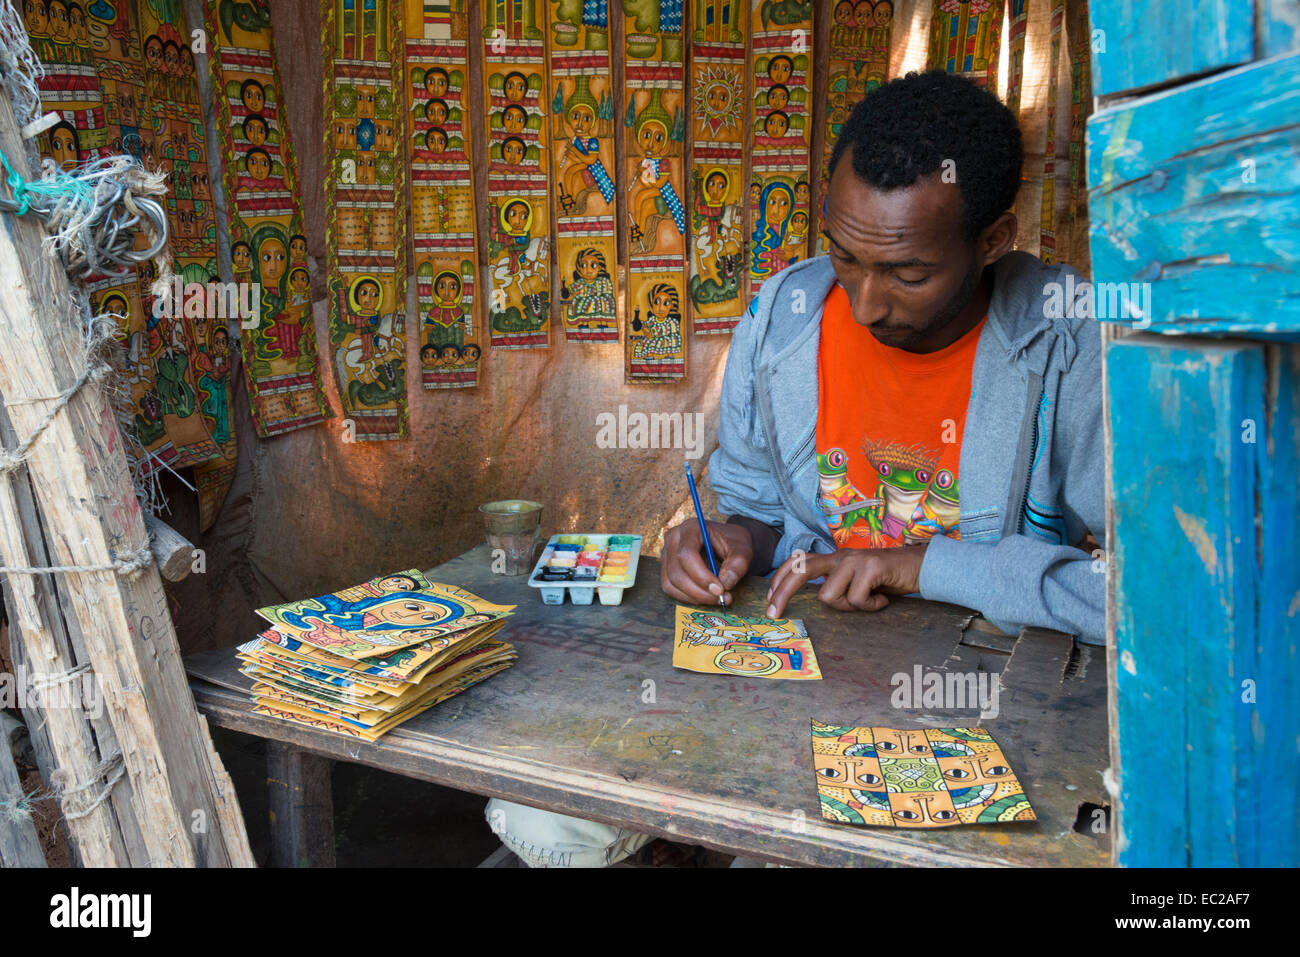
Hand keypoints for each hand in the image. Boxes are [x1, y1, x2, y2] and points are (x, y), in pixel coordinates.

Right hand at [660, 520, 753, 606]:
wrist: (727, 543)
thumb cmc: (733, 543)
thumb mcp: (743, 549)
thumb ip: (738, 563)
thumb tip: (725, 582)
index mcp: (691, 528)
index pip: (687, 554)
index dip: (701, 576)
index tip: (719, 590)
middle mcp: (673, 539)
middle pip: (677, 572)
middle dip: (699, 591)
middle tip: (721, 598)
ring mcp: (667, 554)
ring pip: (671, 583)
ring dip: (694, 597)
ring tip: (716, 598)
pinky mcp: (666, 568)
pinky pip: (670, 589)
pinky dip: (687, 597)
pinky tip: (705, 596)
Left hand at [765, 545, 927, 618]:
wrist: (920, 568)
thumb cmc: (887, 580)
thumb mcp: (856, 582)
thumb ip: (837, 586)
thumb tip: (817, 601)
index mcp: (835, 560)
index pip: (799, 563)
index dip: (780, 579)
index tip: (770, 600)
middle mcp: (841, 556)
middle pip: (801, 570)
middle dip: (783, 592)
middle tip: (773, 613)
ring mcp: (855, 560)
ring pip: (830, 595)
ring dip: (849, 606)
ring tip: (869, 601)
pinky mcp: (871, 567)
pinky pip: (856, 599)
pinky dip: (870, 606)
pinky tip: (882, 600)